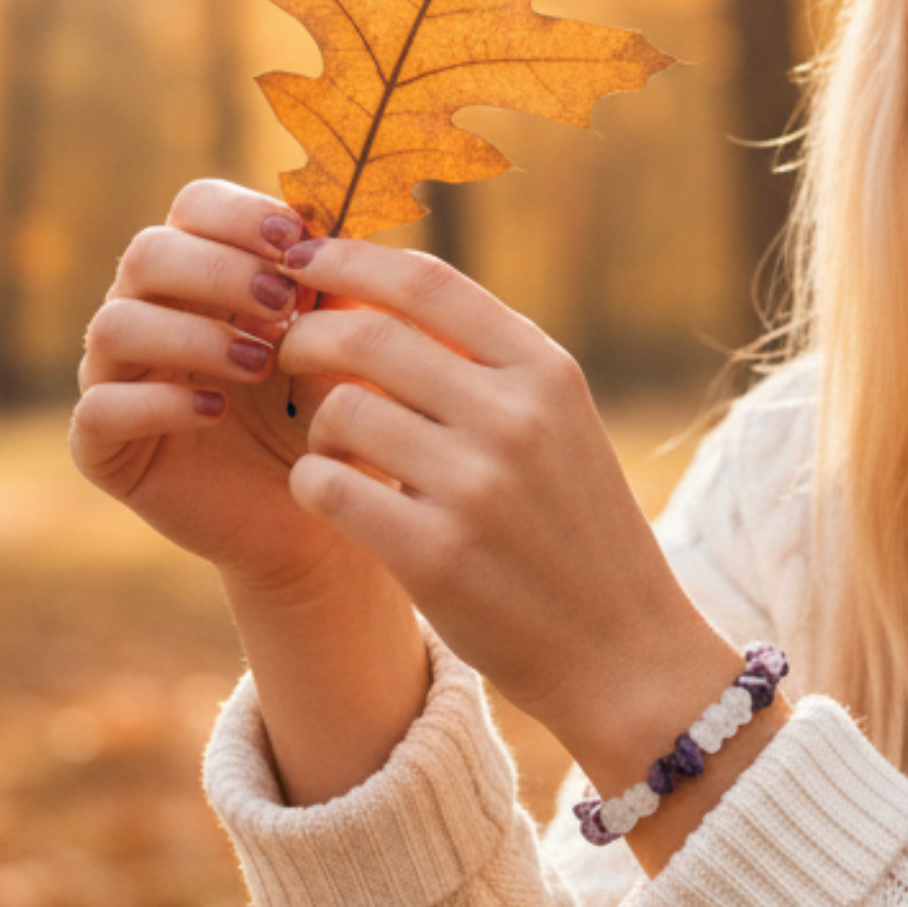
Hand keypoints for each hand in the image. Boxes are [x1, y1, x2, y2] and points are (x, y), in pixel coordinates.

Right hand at [70, 179, 362, 600]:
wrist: (320, 518)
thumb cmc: (332, 416)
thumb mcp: (347, 345)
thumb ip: (340, 284)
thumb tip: (336, 218)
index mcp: (203, 273)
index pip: (194, 207)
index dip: (240, 215)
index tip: (296, 240)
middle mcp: (147, 313)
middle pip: (147, 253)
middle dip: (219, 270)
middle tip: (284, 304)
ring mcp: (115, 378)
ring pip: (114, 325)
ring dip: (192, 335)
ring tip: (261, 363)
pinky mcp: (102, 447)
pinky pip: (99, 409)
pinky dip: (159, 403)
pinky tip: (216, 411)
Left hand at [279, 238, 737, 778]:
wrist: (621, 648)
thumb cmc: (573, 526)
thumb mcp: (556, 422)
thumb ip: (482, 360)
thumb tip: (372, 290)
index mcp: (545, 371)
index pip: (428, 281)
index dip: (350, 259)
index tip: (305, 262)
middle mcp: (515, 417)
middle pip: (368, 334)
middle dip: (306, 335)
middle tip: (286, 353)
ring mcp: (476, 486)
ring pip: (340, 410)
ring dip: (315, 424)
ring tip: (333, 447)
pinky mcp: (435, 555)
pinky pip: (325, 486)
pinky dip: (312, 483)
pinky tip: (334, 497)